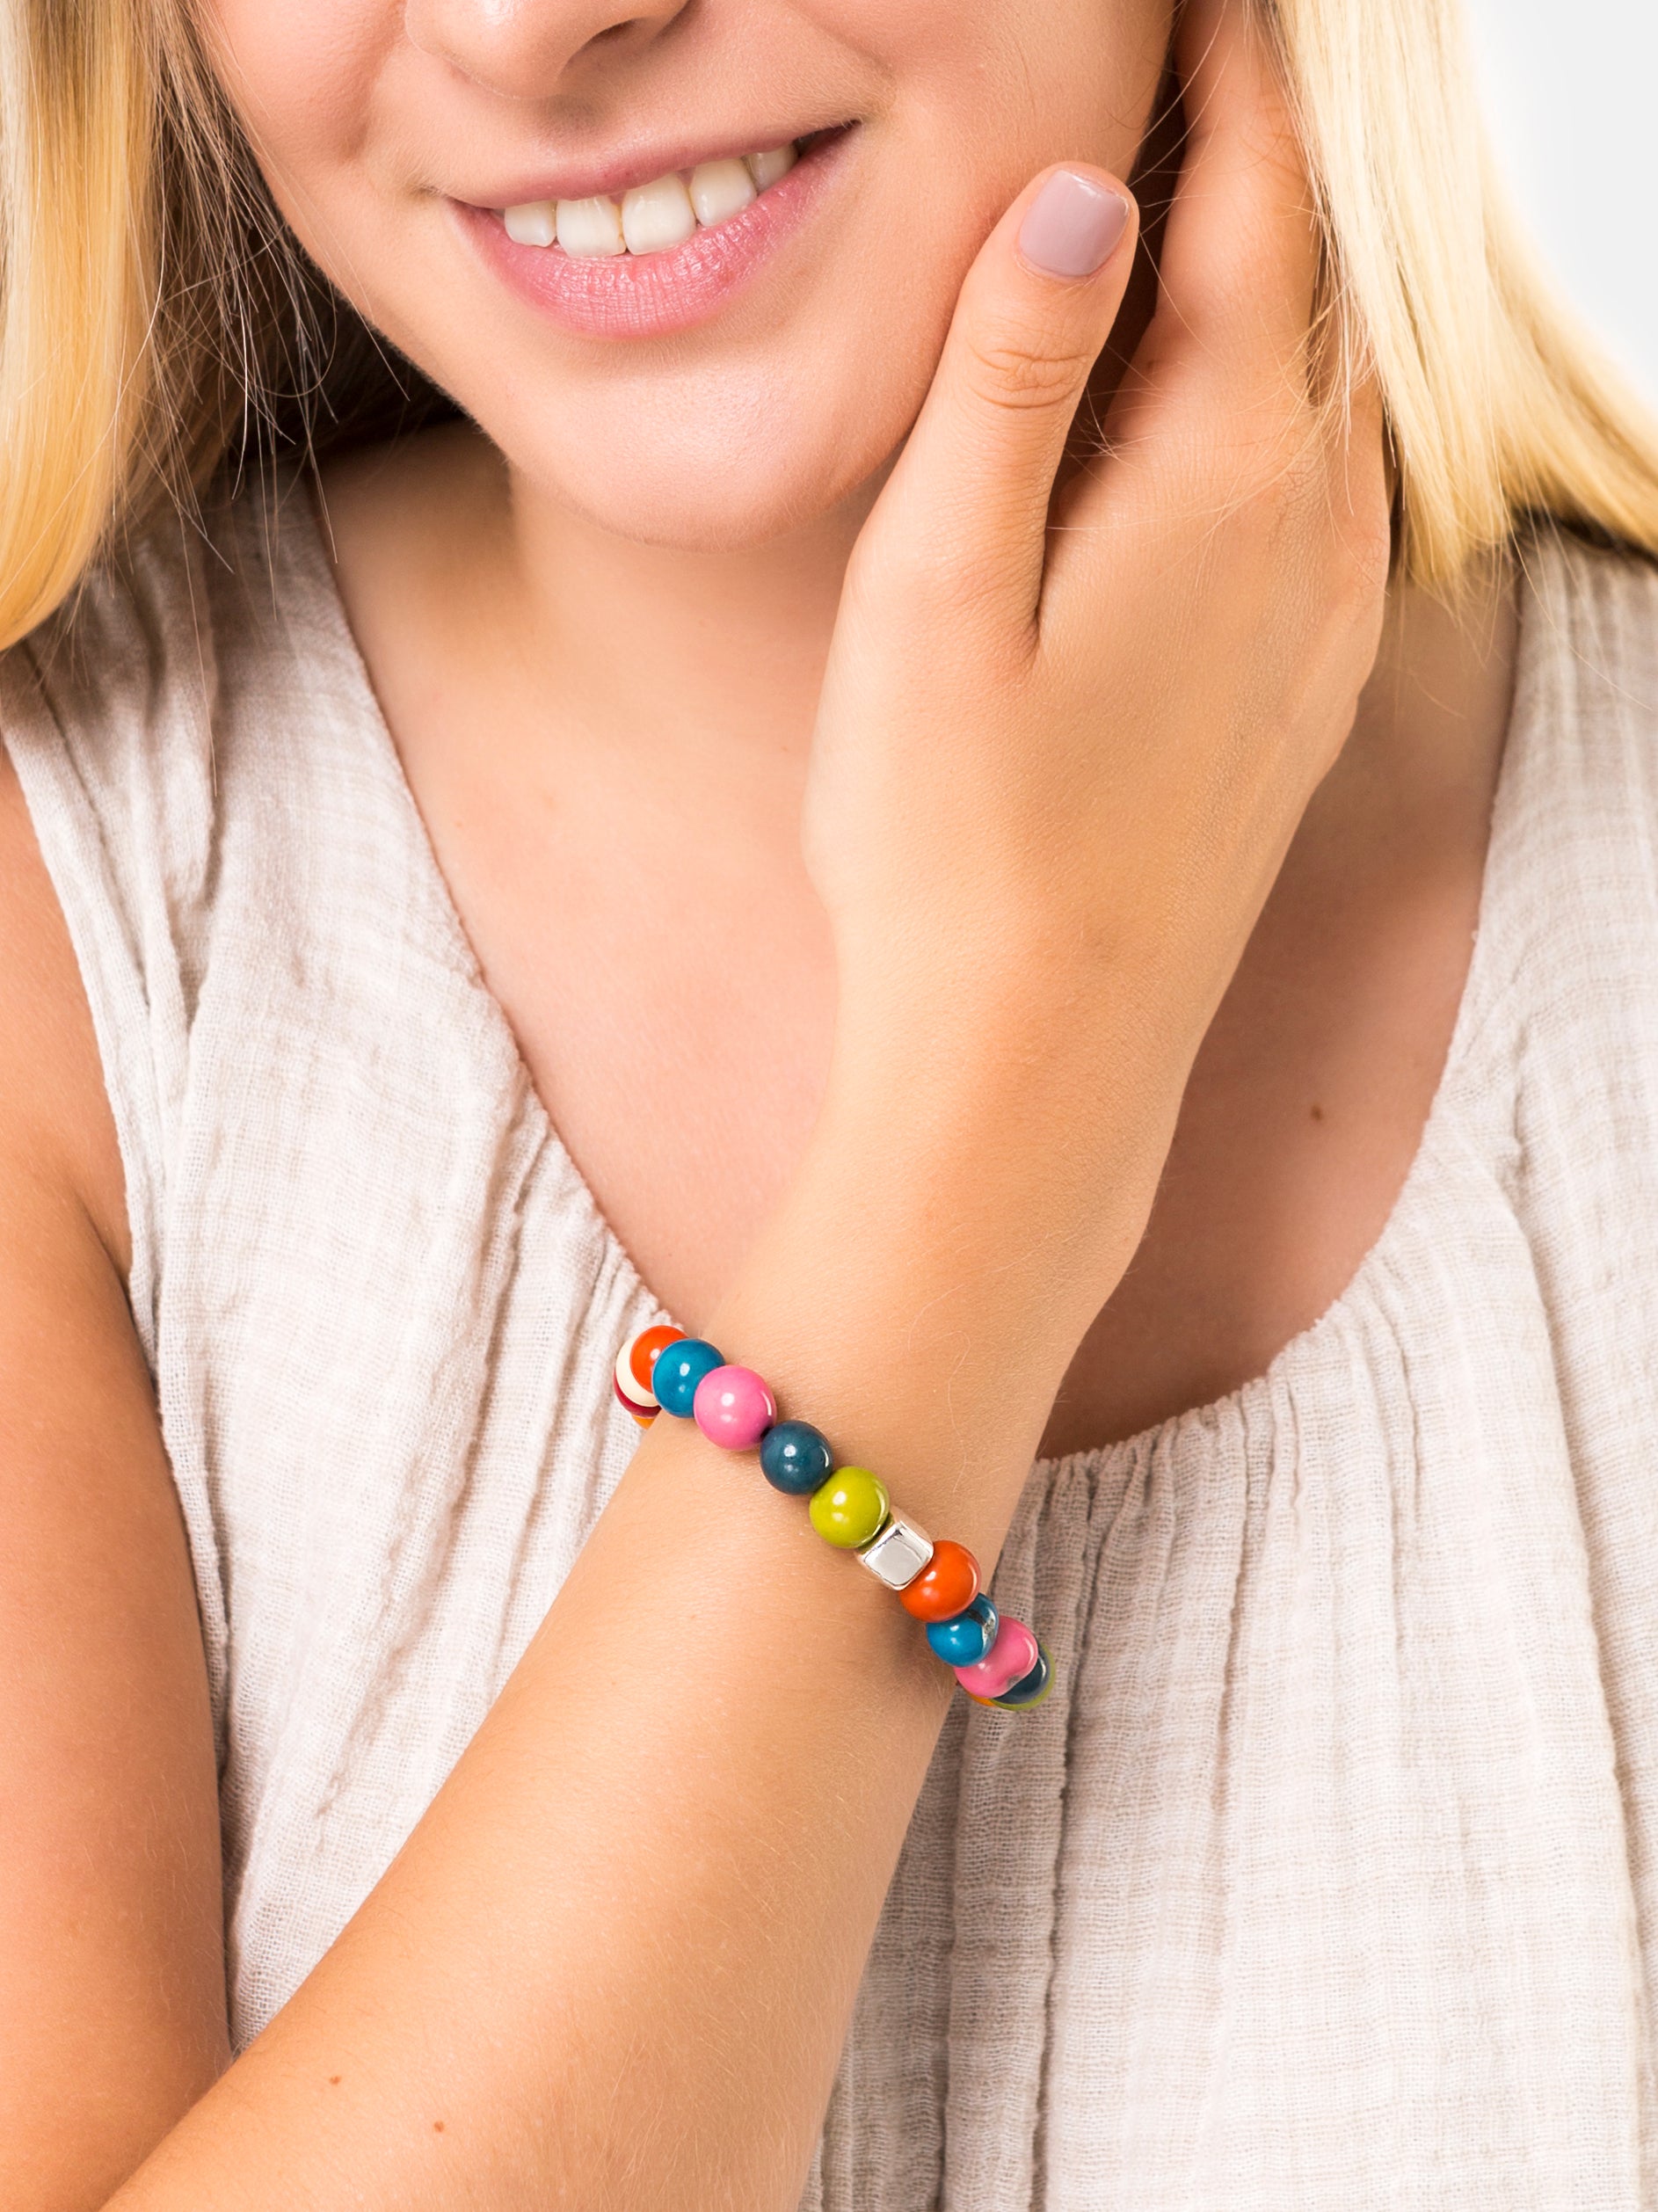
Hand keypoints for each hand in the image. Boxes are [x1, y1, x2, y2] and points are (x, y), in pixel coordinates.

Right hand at [802, 0, 1388, 1335]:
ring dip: (1275, 283)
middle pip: (1310, 284)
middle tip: (1196, 64)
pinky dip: (1287, 406)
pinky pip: (1334, 495)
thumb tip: (1082, 188)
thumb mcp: (938, 592)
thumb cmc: (951, 844)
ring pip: (1333, 389)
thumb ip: (1010, 376)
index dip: (1229, 70)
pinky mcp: (1305, 696)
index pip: (1251, 204)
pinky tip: (1233, 415)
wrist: (1036, 1065)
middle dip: (1260, 154)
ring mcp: (1325, 623)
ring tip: (1202, 207)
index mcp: (1218, 479)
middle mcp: (1312, 536)